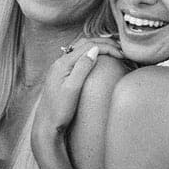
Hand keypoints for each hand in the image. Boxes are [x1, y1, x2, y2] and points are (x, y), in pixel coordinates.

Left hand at [32, 38, 116, 152]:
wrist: (46, 125)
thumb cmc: (58, 111)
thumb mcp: (72, 89)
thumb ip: (82, 68)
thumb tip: (95, 50)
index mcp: (63, 63)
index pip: (88, 46)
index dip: (107, 47)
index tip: (121, 54)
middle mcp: (60, 62)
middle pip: (85, 43)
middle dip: (104, 43)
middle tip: (121, 49)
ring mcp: (60, 68)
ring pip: (81, 49)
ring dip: (98, 46)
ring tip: (113, 50)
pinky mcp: (62, 75)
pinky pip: (79, 57)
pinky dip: (91, 54)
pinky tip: (98, 60)